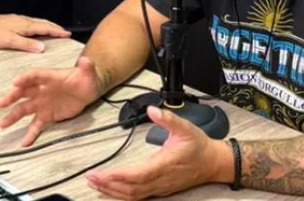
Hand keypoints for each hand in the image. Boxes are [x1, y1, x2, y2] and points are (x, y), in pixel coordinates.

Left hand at [0, 13, 70, 51]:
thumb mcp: (10, 41)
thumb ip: (26, 44)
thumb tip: (43, 48)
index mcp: (25, 25)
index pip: (45, 28)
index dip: (57, 31)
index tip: (67, 33)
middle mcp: (23, 21)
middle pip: (43, 23)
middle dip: (54, 27)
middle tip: (63, 31)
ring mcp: (17, 20)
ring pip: (36, 22)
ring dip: (46, 26)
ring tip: (53, 30)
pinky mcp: (11, 22)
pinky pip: (30, 23)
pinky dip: (38, 26)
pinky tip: (34, 30)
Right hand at [0, 57, 101, 145]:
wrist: (87, 90)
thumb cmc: (85, 78)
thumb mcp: (88, 72)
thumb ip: (86, 67)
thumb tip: (86, 61)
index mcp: (50, 77)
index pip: (35, 75)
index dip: (25, 78)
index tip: (16, 83)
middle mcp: (42, 89)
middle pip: (24, 91)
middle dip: (12, 97)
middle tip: (2, 103)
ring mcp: (43, 103)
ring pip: (25, 109)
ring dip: (13, 116)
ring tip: (3, 124)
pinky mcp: (47, 115)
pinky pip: (36, 125)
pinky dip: (30, 133)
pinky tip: (24, 143)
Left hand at [85, 106, 231, 199]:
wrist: (213, 163)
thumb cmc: (198, 146)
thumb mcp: (185, 126)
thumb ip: (168, 118)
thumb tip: (152, 110)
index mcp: (165, 165)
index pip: (137, 175)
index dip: (118, 176)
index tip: (102, 173)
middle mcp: (160, 180)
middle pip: (130, 189)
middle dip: (109, 185)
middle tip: (90, 178)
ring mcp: (160, 187)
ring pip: (133, 195)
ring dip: (113, 191)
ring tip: (95, 183)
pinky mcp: (159, 189)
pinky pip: (137, 196)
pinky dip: (122, 194)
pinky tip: (112, 188)